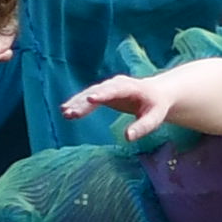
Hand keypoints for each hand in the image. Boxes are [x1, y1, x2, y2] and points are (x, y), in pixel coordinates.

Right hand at [62, 65, 203, 134]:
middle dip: (84, 101)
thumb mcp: (155, 118)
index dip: (103, 94)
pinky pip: (88, 97)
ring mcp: (108, 87)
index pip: (115, 90)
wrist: (155, 93)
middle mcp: (117, 84)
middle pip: (98, 91)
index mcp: (131, 87)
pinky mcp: (103, 93)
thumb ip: (143, 127)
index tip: (90, 99)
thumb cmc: (156, 107)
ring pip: (90, 93)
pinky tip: (65, 111)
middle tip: (70, 112)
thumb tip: (127, 137)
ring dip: (77, 102)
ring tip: (65, 113)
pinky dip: (77, 103)